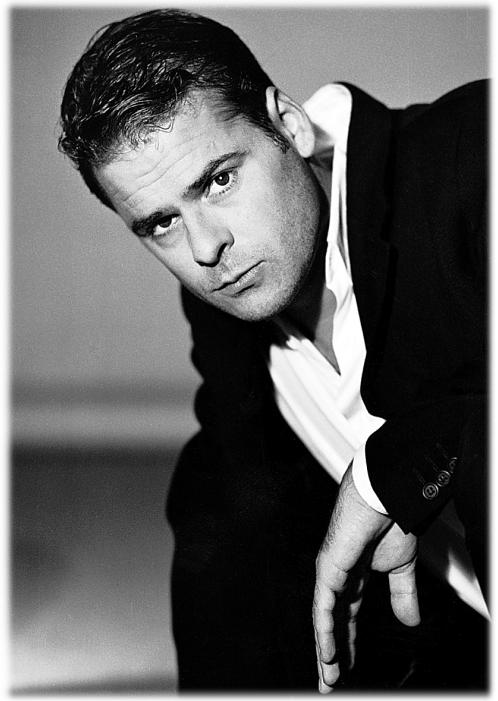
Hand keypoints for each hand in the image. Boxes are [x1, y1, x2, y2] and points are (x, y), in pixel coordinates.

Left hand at [313, 464, 419, 692]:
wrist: (386, 498)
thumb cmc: (390, 522)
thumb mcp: (400, 568)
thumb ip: (402, 595)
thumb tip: (409, 623)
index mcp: (353, 575)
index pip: (346, 616)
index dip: (347, 641)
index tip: (346, 667)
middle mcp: (337, 576)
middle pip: (331, 622)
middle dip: (331, 652)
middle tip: (329, 682)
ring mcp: (330, 573)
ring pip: (323, 619)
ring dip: (325, 649)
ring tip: (328, 677)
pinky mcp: (328, 568)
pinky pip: (323, 606)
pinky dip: (325, 631)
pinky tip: (327, 652)